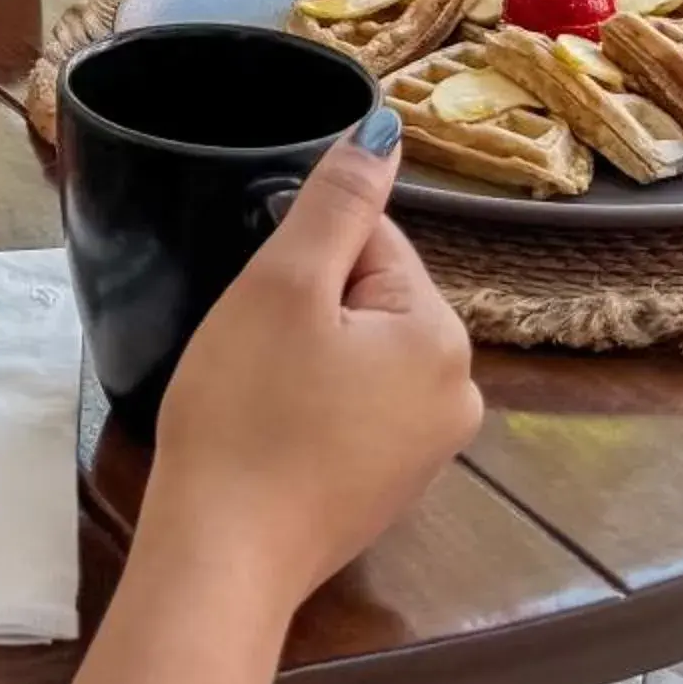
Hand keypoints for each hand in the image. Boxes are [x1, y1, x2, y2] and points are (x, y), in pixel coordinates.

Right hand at [146, 112, 481, 607]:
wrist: (224, 555)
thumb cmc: (247, 411)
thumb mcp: (283, 286)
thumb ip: (336, 201)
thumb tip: (384, 128)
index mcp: (443, 335)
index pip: (372, 239)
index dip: (301, 256)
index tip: (261, 301)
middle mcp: (458, 393)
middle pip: (369, 294)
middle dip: (306, 303)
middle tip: (253, 344)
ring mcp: (429, 449)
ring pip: (357, 348)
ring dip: (304, 349)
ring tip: (257, 385)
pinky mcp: (390, 486)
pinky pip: (352, 403)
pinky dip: (310, 400)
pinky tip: (271, 425)